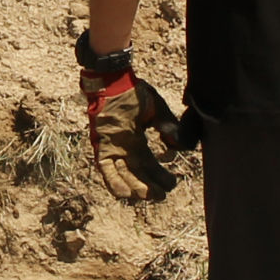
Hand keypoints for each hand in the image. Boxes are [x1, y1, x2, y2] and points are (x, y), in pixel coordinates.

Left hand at [82, 71, 180, 201]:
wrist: (113, 82)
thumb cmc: (134, 94)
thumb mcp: (156, 111)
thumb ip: (168, 126)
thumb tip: (178, 145)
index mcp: (138, 142)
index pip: (151, 165)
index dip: (161, 176)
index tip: (172, 182)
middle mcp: (125, 149)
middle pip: (138, 174)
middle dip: (150, 187)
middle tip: (162, 196)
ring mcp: (113, 149)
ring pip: (123, 175)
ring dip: (135, 187)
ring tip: (147, 196)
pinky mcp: (101, 147)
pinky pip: (106, 169)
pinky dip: (114, 182)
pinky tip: (125, 193)